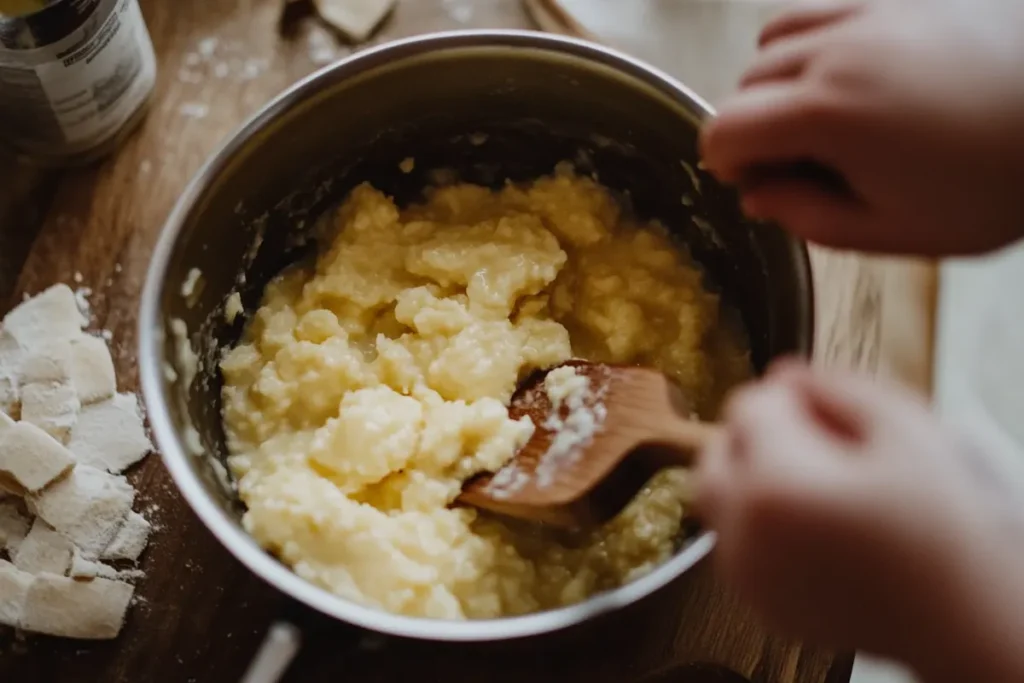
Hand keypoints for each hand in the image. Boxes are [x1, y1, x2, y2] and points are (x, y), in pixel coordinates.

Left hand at [694, 362, 1023, 682]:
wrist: (971, 619)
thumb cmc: (948, 529)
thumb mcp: (907, 430)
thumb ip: (837, 387)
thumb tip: (788, 373)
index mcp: (773, 482)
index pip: (747, 406)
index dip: (788, 396)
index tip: (827, 406)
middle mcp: (744, 531)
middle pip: (716, 453)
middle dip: (754, 434)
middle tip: (814, 439)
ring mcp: (748, 574)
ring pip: (719, 502)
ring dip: (752, 478)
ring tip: (819, 484)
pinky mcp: (761, 605)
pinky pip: (738, 546)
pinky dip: (759, 525)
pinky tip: (816, 525)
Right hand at [700, 0, 1023, 255]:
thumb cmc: (994, 184)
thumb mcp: (893, 230)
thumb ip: (807, 217)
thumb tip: (757, 195)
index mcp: (829, 113)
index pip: (726, 129)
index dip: (725, 163)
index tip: (754, 182)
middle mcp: (838, 49)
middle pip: (746, 83)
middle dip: (755, 126)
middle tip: (799, 161)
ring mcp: (870, 12)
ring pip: (774, 37)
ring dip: (775, 79)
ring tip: (818, 112)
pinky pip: (820, 6)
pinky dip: (809, 41)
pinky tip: (842, 71)